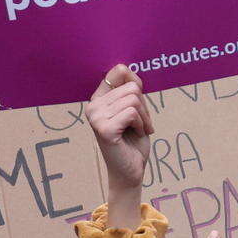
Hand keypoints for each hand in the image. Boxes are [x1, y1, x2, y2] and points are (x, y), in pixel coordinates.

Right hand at [87, 64, 151, 207]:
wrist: (131, 170)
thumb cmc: (133, 140)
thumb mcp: (135, 109)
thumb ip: (131, 89)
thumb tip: (125, 67)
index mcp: (98, 99)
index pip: (118, 71)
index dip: (135, 82)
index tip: (139, 102)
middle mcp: (92, 106)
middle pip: (131, 88)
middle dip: (144, 107)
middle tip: (141, 123)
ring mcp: (96, 118)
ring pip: (134, 100)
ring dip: (144, 117)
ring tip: (139, 129)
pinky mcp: (104, 129)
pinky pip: (132, 113)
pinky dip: (142, 124)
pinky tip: (136, 134)